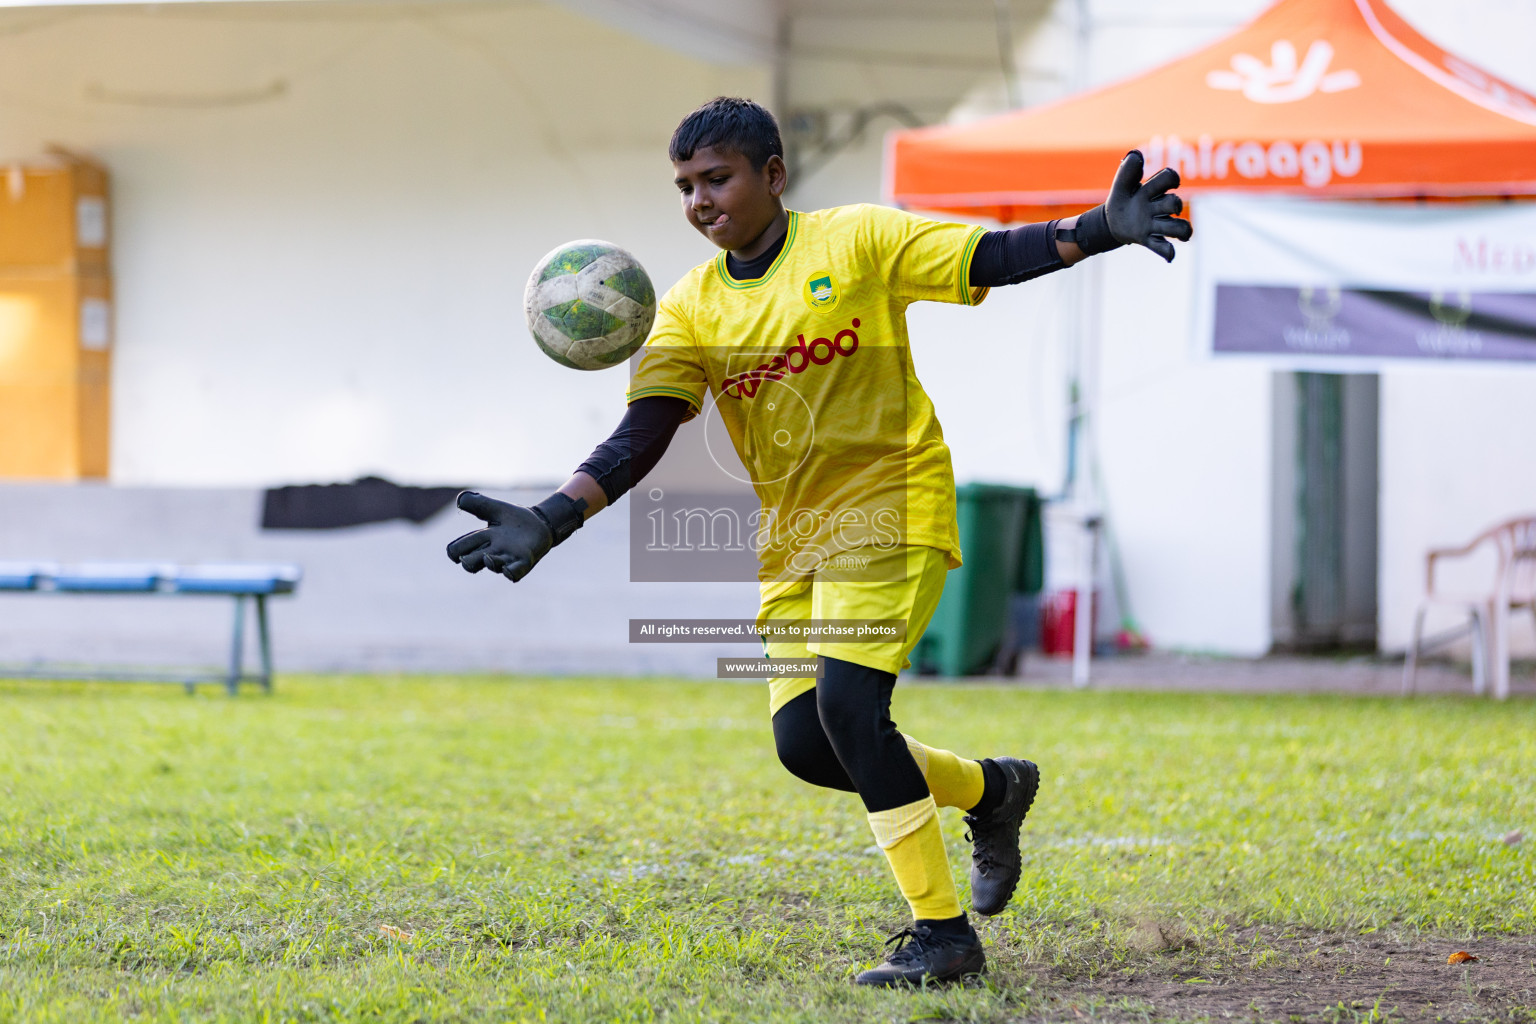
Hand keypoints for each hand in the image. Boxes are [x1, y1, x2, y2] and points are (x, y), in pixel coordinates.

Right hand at [446, 491, 553, 582]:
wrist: (540, 523)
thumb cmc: (513, 518)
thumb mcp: (494, 508)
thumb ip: (477, 503)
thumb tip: (460, 500)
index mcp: (482, 540)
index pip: (462, 548)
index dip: (455, 551)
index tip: (453, 551)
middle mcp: (492, 552)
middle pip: (473, 561)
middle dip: (468, 561)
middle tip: (465, 559)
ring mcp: (508, 558)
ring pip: (494, 566)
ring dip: (490, 563)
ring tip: (488, 558)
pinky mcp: (524, 561)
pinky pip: (516, 572)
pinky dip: (511, 572)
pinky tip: (507, 570)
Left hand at [1063, 150, 1192, 261]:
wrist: (1111, 221)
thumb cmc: (1122, 198)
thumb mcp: (1120, 184)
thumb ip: (1127, 170)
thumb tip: (1136, 155)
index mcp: (1152, 190)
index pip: (1168, 179)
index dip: (1172, 178)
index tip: (1172, 182)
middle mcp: (1157, 207)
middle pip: (1174, 204)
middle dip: (1175, 205)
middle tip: (1172, 208)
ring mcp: (1154, 224)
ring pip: (1176, 228)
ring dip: (1181, 230)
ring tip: (1181, 235)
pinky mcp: (1148, 239)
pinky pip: (1162, 248)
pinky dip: (1168, 252)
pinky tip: (1170, 256)